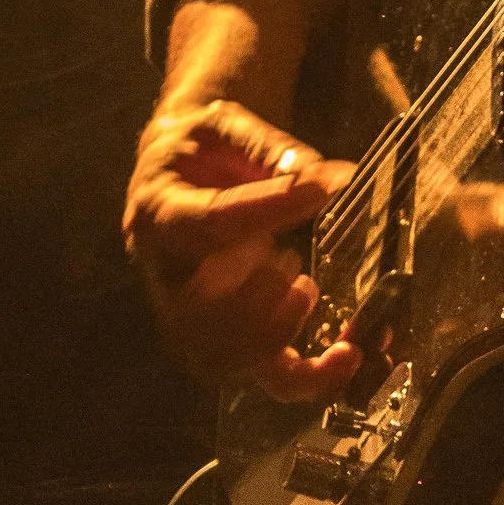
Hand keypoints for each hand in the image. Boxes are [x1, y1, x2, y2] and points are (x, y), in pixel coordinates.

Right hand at [124, 97, 361, 402]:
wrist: (176, 171)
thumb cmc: (200, 149)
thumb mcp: (225, 126)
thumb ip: (268, 149)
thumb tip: (323, 176)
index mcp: (158, 214)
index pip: (209, 224)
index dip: (268, 209)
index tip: (325, 186)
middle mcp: (165, 276)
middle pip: (198, 317)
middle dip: (258, 293)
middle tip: (293, 259)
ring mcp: (191, 316)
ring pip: (224, 358)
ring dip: (275, 334)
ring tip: (304, 288)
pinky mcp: (225, 338)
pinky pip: (259, 377)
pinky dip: (306, 378)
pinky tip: (345, 356)